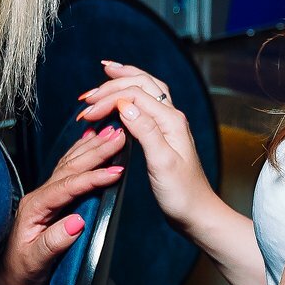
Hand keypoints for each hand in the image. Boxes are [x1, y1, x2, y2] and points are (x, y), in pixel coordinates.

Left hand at [0, 125, 126, 284]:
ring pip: (70, 163)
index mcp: (35, 207)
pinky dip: (81, 152)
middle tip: (120, 136)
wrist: (6, 279)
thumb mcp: (35, 262)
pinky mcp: (51, 199)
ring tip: (113, 132)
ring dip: (92, 146)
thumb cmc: (19, 272)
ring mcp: (45, 195)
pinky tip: (90, 140)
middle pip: (71, 167)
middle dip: (97, 150)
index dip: (93, 178)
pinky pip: (68, 169)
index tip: (116, 171)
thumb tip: (78, 222)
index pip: (68, 186)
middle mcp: (39, 196)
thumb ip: (54, 242)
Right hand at [77, 60, 217, 230]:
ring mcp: (169, 124)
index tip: (86, 114)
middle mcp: (172, 117)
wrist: (197, 212)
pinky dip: (131, 92)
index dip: (108, 99)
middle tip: (87, 96)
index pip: (135, 95)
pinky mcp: (164, 134)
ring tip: (106, 71)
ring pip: (147, 89)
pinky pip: (147, 103)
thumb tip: (125, 104)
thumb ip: (145, 131)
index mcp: (171, 120)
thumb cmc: (182, 193)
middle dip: (113, 84)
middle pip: (142, 84)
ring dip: (125, 80)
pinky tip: (122, 96)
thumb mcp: (162, 163)